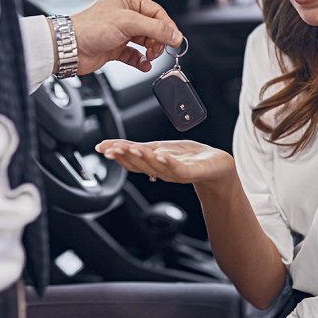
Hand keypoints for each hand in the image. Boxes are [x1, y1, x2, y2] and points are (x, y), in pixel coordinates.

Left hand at [69, 0, 181, 74]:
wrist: (69, 48)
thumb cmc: (90, 28)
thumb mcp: (128, 23)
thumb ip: (155, 29)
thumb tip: (175, 35)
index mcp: (127, 1)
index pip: (156, 12)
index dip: (167, 26)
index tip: (176, 40)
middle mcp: (124, 15)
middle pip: (152, 28)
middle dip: (158, 40)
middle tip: (160, 50)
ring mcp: (119, 33)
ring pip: (145, 42)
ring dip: (151, 51)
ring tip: (150, 56)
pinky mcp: (114, 49)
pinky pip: (135, 55)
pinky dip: (141, 61)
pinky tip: (144, 64)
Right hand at [95, 139, 234, 185]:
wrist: (215, 165)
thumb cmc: (187, 156)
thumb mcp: (158, 148)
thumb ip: (137, 149)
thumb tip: (112, 145)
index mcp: (152, 164)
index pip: (130, 160)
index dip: (116, 154)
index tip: (102, 148)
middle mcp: (161, 171)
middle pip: (139, 165)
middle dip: (125, 156)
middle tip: (112, 149)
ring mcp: (176, 172)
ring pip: (156, 167)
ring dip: (143, 158)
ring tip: (132, 149)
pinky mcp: (192, 171)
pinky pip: (178, 168)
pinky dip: (168, 162)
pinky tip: (160, 155)